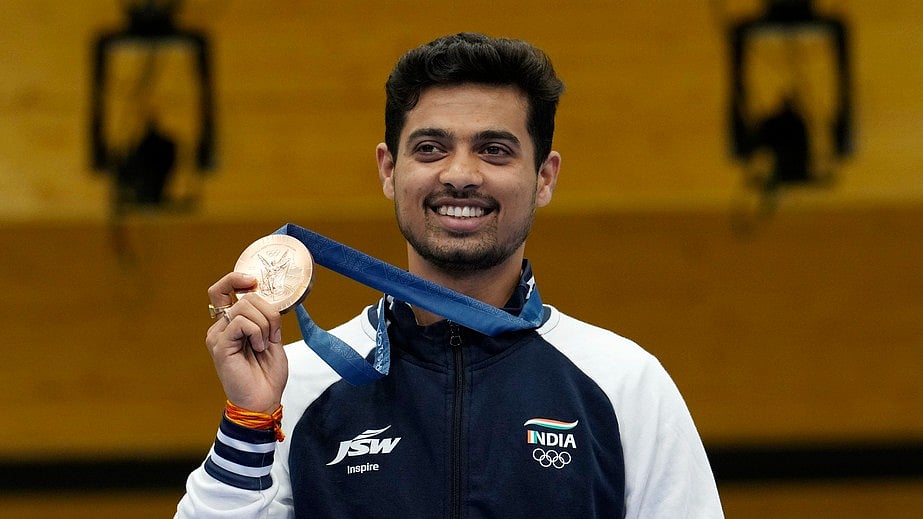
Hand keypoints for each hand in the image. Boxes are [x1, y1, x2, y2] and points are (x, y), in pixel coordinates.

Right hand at [206, 272, 286, 413]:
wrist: (263, 400)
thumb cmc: (267, 374)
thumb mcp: (273, 339)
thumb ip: (268, 318)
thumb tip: (269, 297)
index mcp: (231, 324)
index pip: (223, 290)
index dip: (236, 279)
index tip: (254, 281)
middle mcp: (220, 327)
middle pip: (243, 297)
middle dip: (268, 311)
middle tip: (272, 334)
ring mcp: (217, 336)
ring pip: (244, 308)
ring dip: (265, 324)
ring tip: (265, 345)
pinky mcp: (219, 345)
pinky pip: (241, 323)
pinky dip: (258, 332)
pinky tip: (259, 349)